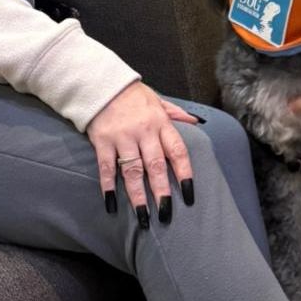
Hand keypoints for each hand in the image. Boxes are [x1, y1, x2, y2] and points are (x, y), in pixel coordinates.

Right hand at [86, 82, 198, 227]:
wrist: (102, 84)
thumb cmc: (133, 95)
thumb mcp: (158, 100)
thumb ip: (176, 113)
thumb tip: (197, 122)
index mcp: (160, 123)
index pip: (177, 151)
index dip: (184, 173)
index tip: (189, 194)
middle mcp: (143, 132)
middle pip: (155, 166)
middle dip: (161, 191)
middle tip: (166, 213)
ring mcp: (122, 137)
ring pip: (132, 170)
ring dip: (137, 195)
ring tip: (143, 216)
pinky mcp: (103, 141)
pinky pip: (106, 167)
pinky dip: (108, 186)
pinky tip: (111, 203)